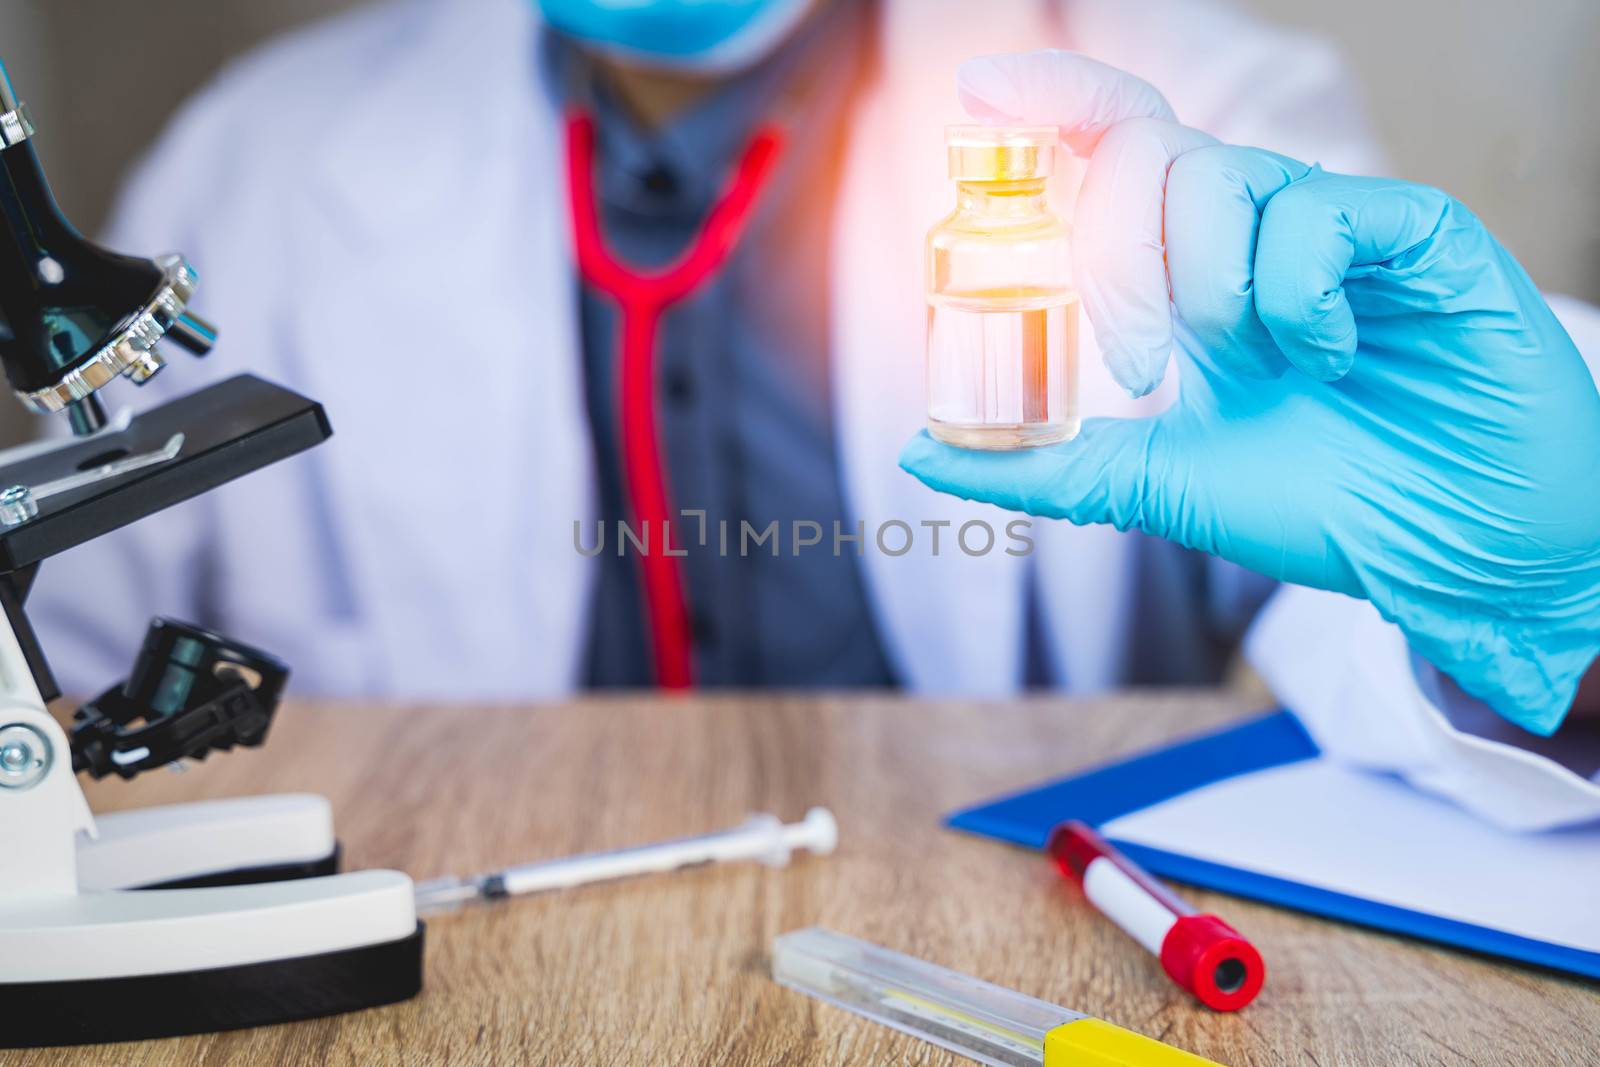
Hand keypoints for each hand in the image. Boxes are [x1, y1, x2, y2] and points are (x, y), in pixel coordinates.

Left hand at [902, 50, 1599, 734]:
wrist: (1456, 553)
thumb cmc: (1328, 508)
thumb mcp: (1160, 487)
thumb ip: (1045, 467)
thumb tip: (921, 452)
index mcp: (1194, 279)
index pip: (1115, 155)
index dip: (1053, 108)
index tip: (980, 94)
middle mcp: (1258, 237)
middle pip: (1150, 155)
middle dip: (1115, 257)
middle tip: (1132, 365)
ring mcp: (1337, 229)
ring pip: (1227, 177)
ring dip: (1208, 282)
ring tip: (1255, 363)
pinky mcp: (1419, 234)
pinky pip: (1323, 210)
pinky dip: (1298, 288)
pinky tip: (1329, 353)